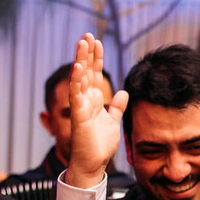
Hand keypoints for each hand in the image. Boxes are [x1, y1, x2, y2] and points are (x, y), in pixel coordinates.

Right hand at [66, 33, 127, 187]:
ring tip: (82, 42)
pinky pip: (76, 95)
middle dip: (87, 53)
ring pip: (80, 78)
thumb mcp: (113, 122)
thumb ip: (116, 107)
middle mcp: (85, 100)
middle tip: (88, 35)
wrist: (93, 165)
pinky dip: (77, 80)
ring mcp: (81, 106)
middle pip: (87, 71)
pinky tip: (78, 66)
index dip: (96, 58)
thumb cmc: (100, 146)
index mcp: (94, 100)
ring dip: (81, 60)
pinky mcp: (78, 115)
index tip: (97, 41)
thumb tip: (123, 93)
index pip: (95, 74)